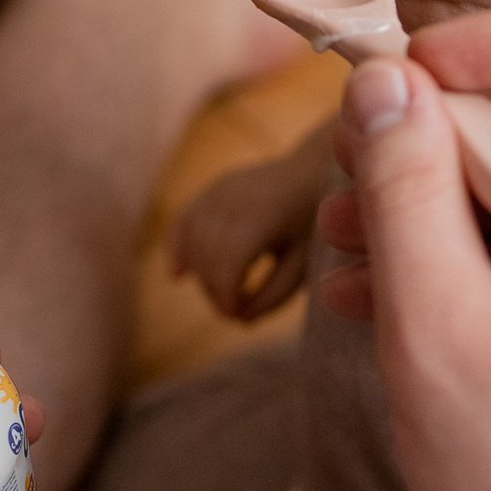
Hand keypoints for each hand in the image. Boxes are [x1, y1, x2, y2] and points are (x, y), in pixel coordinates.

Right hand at [172, 132, 325, 320]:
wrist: (313, 171)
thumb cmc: (311, 224)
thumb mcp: (302, 264)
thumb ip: (274, 295)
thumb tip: (239, 319)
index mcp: (264, 215)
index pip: (228, 260)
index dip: (225, 293)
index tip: (236, 315)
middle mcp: (235, 197)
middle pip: (207, 255)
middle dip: (215, 290)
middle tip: (236, 310)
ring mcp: (219, 190)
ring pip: (192, 241)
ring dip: (201, 276)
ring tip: (223, 293)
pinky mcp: (211, 189)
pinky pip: (183, 221)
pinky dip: (177, 248)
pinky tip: (178, 274)